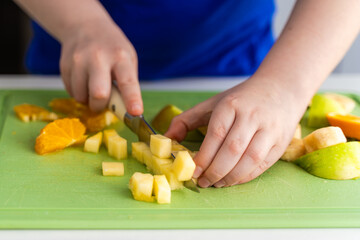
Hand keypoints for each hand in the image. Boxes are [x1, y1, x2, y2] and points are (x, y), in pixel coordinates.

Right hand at [60, 20, 141, 113]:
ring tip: (93, 87)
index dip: (132, 99)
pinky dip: (79, 93)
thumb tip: (126, 111)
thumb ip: (127, 83)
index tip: (136, 112)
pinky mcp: (64, 65)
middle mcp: (99, 58)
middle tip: (103, 104)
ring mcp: (79, 61)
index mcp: (120, 57)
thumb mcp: (128, 59)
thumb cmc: (112, 48)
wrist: (85, 26)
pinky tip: (83, 80)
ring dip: (88, 100)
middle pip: (99, 93)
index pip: (127, 82)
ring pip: (81, 96)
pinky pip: (71, 92)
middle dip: (101, 106)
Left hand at [165, 77, 307, 187]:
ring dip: (231, 177)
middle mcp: (252, 116)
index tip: (193, 171)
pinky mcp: (280, 142)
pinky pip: (262, 164)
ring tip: (217, 184)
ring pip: (250, 159)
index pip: (216, 134)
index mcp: (231, 105)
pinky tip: (233, 180)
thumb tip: (166, 138)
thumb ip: (187, 119)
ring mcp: (269, 129)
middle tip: (203, 182)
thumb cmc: (241, 99)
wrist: (280, 89)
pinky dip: (246, 176)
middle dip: (215, 171)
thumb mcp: (212, 103)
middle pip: (233, 149)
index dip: (204, 157)